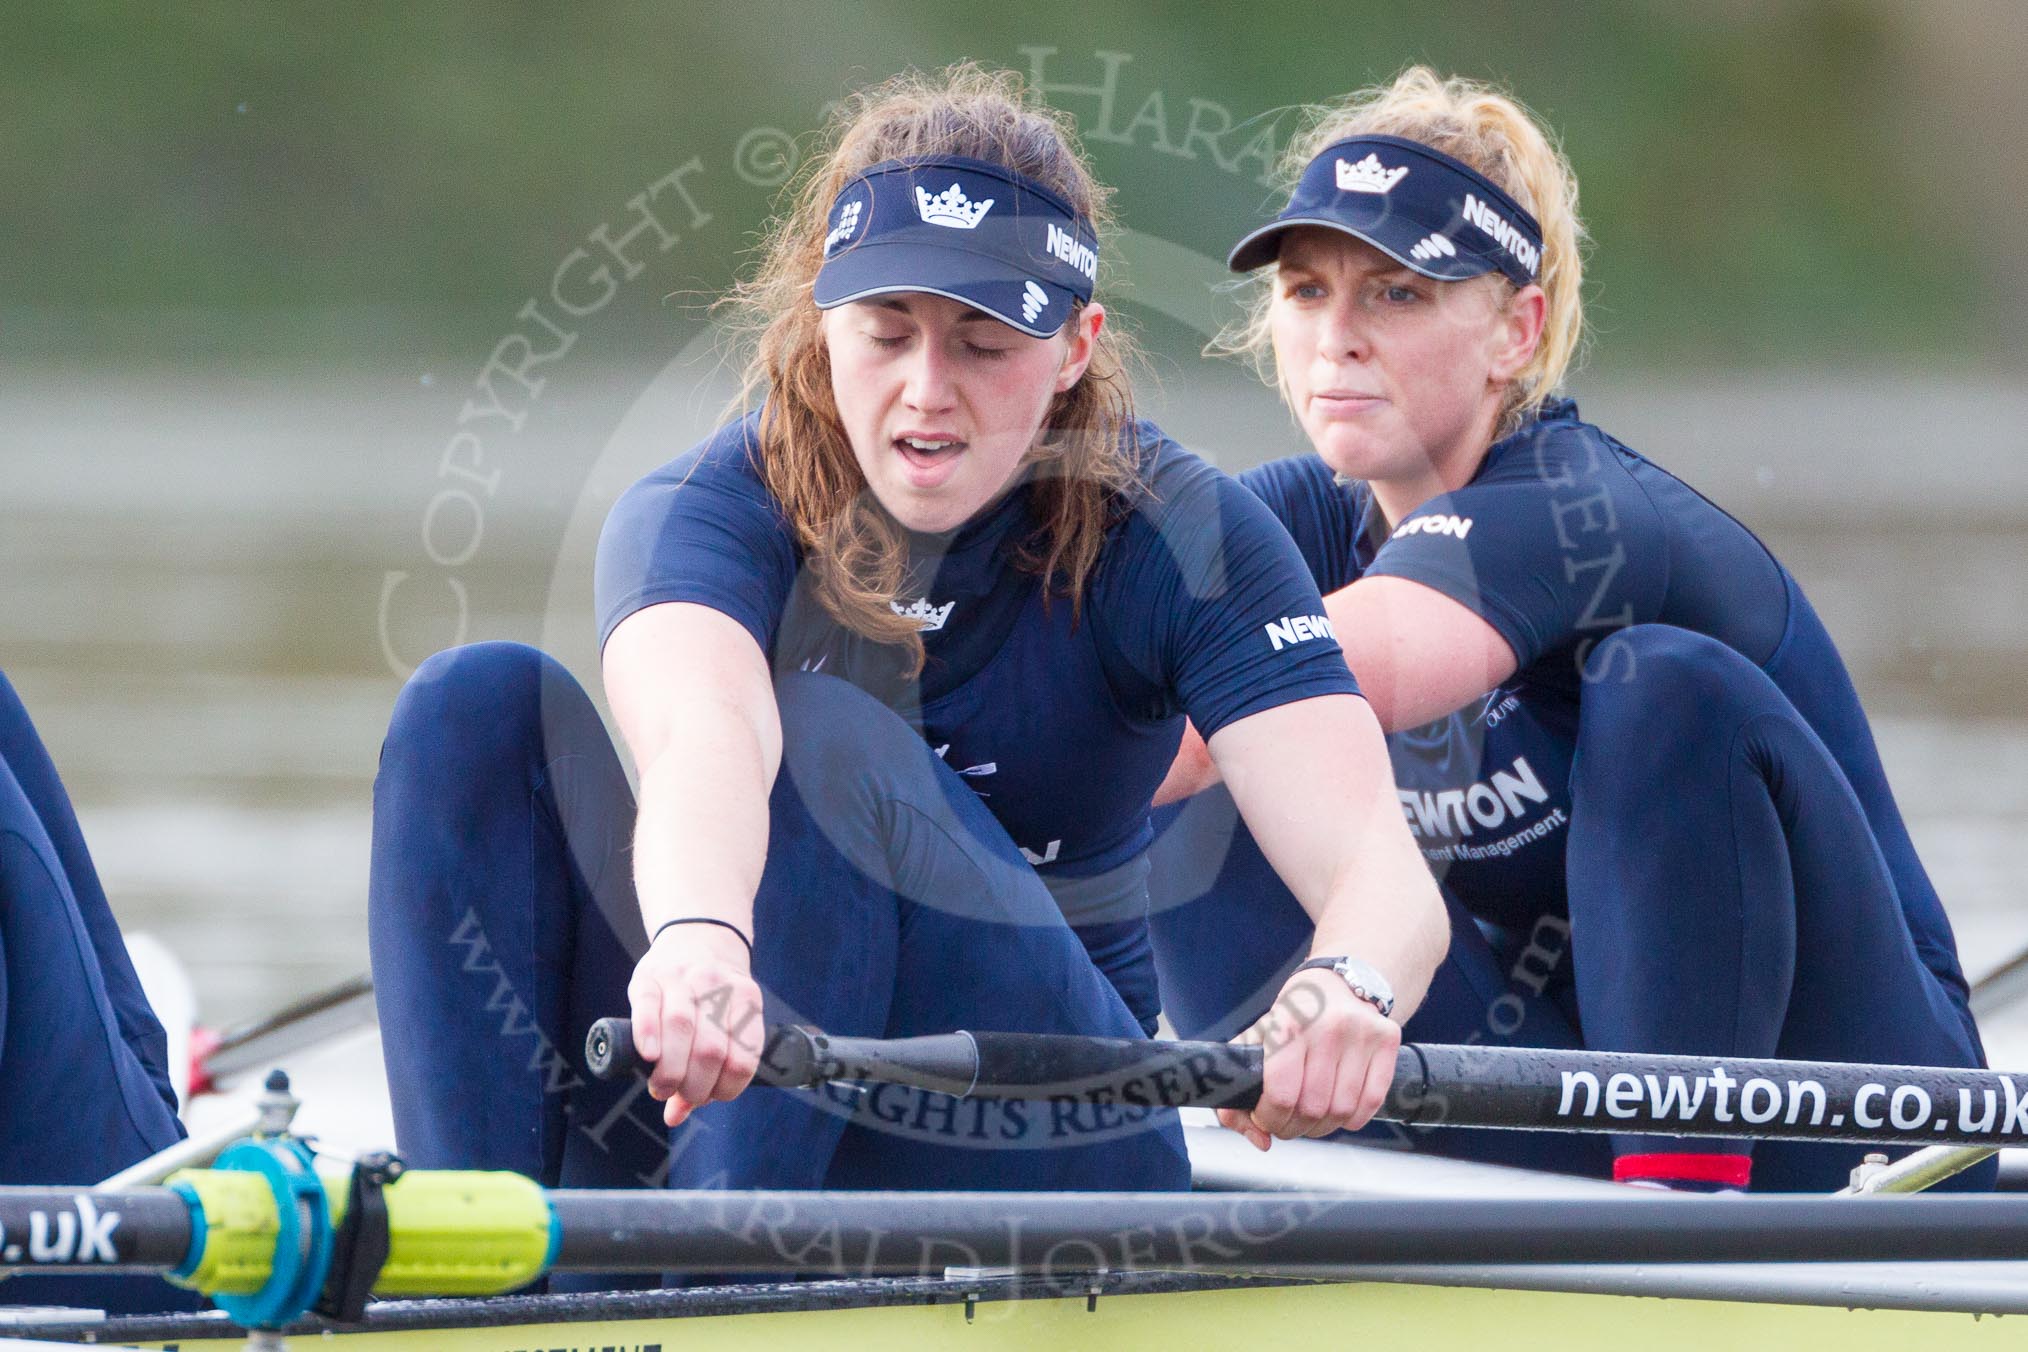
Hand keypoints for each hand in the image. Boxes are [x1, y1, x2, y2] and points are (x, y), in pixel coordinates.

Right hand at [626, 923, 765, 1126]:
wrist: (696, 935)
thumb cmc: (712, 994)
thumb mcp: (727, 1020)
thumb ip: (710, 1068)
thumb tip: (676, 1116)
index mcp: (747, 1000)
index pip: (743, 1060)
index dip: (724, 1090)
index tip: (707, 1097)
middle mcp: (718, 987)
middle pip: (710, 1050)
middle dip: (694, 1087)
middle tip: (677, 1094)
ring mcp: (683, 978)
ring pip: (681, 1029)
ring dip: (670, 1072)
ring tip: (661, 1087)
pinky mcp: (649, 976)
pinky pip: (648, 1006)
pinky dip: (648, 1034)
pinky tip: (649, 1056)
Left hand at [1216, 968, 1400, 1150]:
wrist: (1335, 983)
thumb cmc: (1291, 1018)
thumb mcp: (1255, 1043)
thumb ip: (1240, 1094)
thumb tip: (1260, 1140)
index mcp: (1288, 1025)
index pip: (1281, 1095)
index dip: (1270, 1119)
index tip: (1267, 1118)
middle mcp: (1327, 1027)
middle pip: (1313, 1109)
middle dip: (1295, 1127)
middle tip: (1289, 1122)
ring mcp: (1361, 1033)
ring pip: (1342, 1111)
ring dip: (1324, 1127)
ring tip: (1313, 1117)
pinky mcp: (1386, 1039)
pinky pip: (1371, 1102)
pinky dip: (1353, 1118)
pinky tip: (1339, 1109)